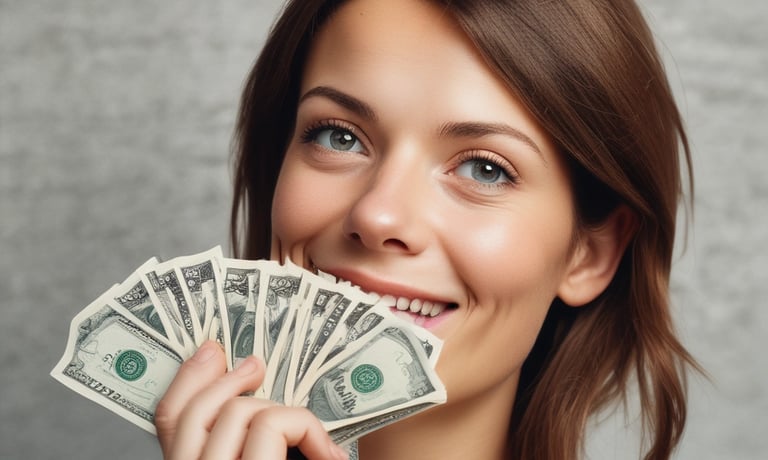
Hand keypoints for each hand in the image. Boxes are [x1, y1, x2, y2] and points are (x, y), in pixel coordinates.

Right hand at [154, 340, 348, 459]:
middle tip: (258, 364)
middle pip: (193, 411)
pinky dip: (308, 428)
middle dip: (229, 380)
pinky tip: (328, 453)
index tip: (212, 348)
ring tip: (314, 438)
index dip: (186, 378)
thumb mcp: (258, 449)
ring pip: (238, 411)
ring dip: (282, 413)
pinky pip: (273, 423)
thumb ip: (240, 433)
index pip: (167, 421)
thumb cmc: (288, 458)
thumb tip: (247, 372)